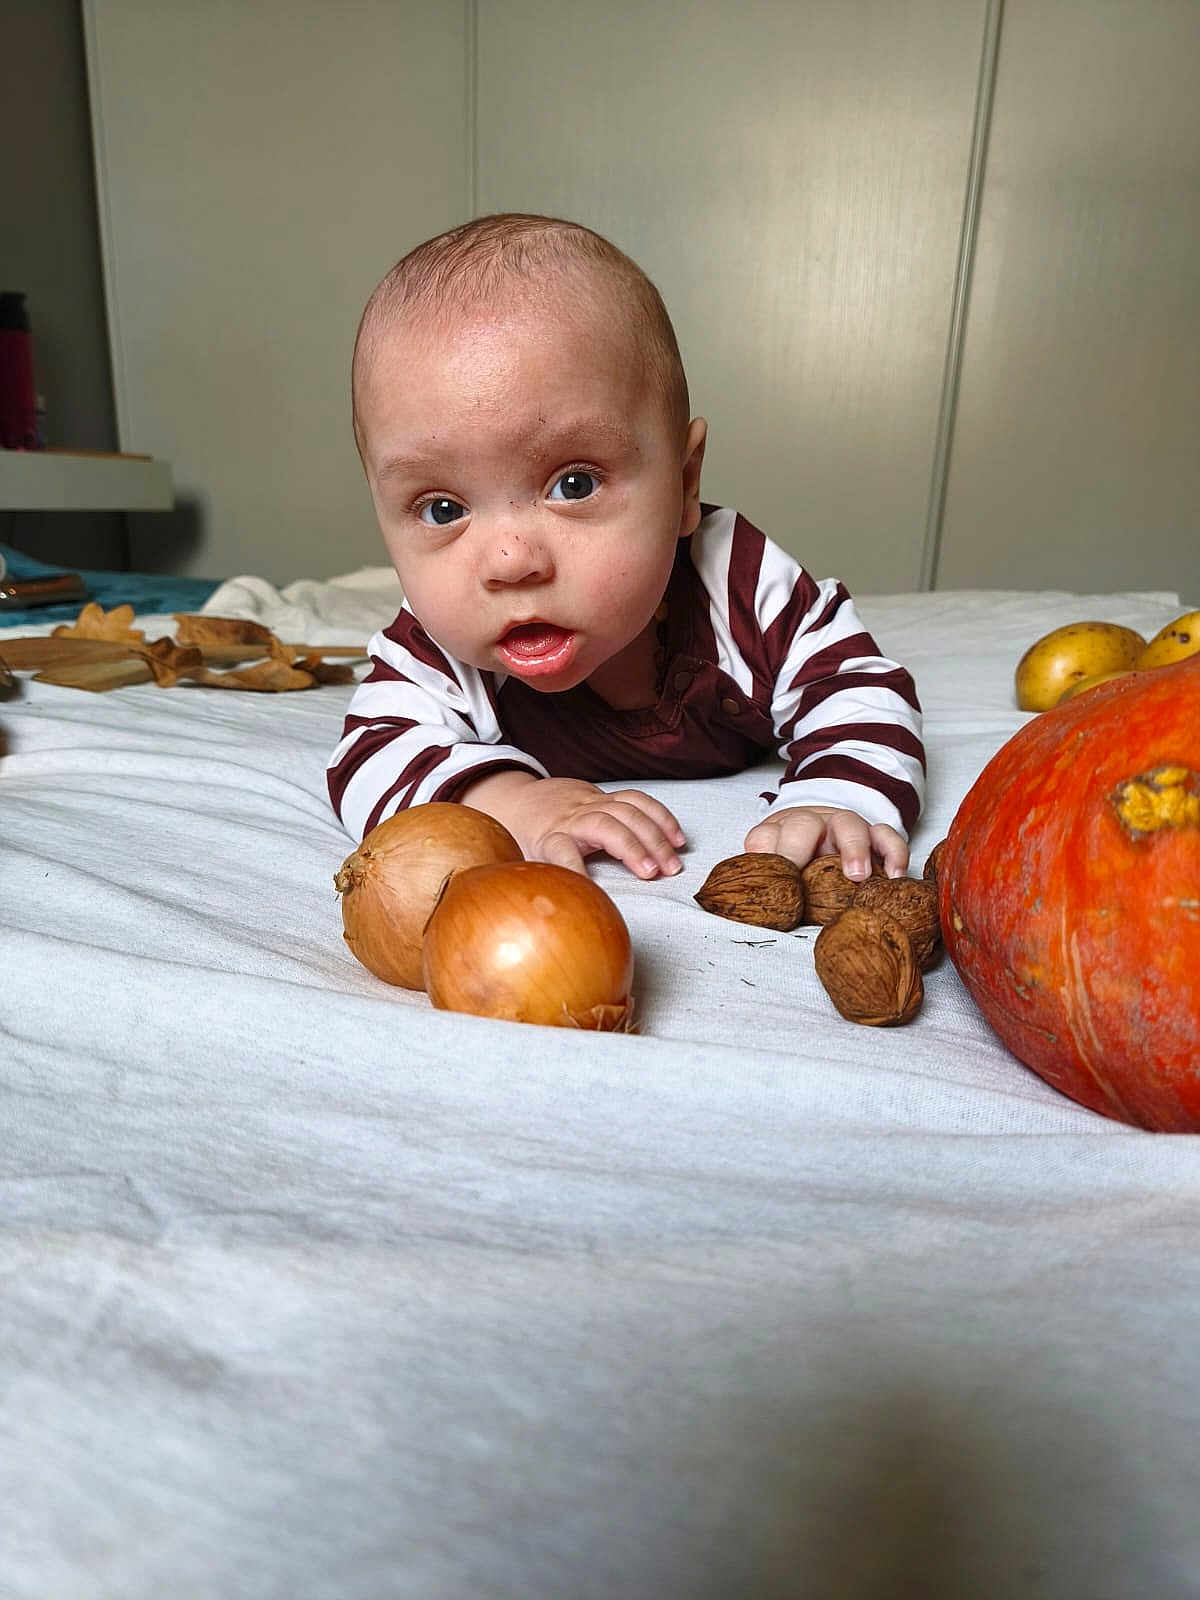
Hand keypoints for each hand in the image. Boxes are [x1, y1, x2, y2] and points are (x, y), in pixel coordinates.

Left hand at [461, 772, 684, 878]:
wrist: (521, 801)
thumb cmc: (528, 842)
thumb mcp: (525, 865)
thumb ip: (540, 889)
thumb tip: (548, 926)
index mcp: (548, 839)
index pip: (559, 850)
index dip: (574, 867)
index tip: (592, 889)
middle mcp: (572, 819)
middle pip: (605, 826)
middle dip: (634, 847)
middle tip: (655, 874)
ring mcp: (591, 804)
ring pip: (628, 810)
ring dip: (656, 835)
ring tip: (672, 864)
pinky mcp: (607, 797)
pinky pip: (639, 800)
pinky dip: (662, 817)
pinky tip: (677, 839)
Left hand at [744, 806, 907, 879]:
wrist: (820, 832)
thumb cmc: (797, 862)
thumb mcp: (776, 874)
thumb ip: (767, 888)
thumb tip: (754, 921)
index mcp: (778, 834)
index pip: (765, 838)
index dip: (766, 856)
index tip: (773, 879)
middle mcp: (809, 825)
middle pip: (803, 824)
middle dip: (801, 846)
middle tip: (801, 875)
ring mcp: (842, 827)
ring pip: (848, 824)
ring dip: (853, 848)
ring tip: (858, 876)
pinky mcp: (872, 834)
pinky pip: (886, 835)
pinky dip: (893, 852)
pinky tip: (894, 876)